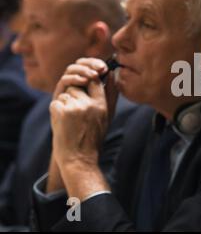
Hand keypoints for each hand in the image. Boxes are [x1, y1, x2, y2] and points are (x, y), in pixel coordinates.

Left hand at [49, 58, 116, 197]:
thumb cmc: (93, 138)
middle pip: (77, 85)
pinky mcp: (62, 111)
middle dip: (74, 95)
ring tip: (70, 121)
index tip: (84, 84)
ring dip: (65, 104)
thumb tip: (111, 74)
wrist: (79, 159)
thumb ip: (110, 94)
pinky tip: (63, 124)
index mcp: (102, 104)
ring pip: (65, 93)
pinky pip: (56, 102)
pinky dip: (56, 111)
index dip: (87, 79)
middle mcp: (90, 104)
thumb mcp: (107, 116)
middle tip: (76, 112)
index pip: (94, 80)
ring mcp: (75, 107)